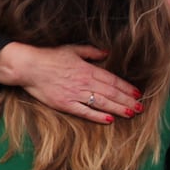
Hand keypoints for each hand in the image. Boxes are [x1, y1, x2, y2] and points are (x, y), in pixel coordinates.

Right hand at [0, 42, 143, 123]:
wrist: (28, 66)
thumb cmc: (49, 56)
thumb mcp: (72, 49)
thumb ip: (91, 52)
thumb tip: (107, 53)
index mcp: (87, 69)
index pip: (112, 80)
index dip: (126, 87)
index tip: (138, 93)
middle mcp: (83, 82)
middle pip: (110, 93)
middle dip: (127, 100)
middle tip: (141, 107)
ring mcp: (74, 94)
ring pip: (102, 103)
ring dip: (118, 109)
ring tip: (131, 114)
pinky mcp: (65, 104)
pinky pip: (85, 112)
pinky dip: (98, 116)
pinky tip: (109, 120)